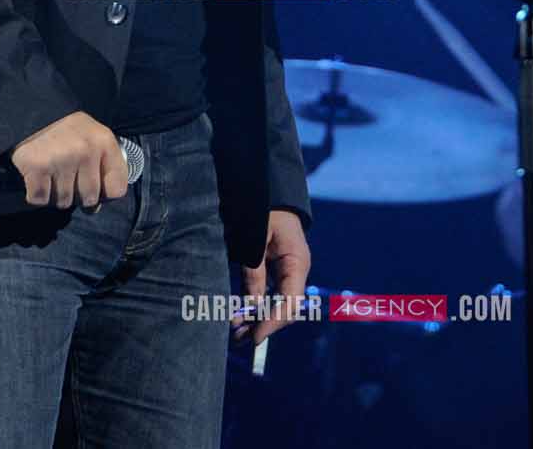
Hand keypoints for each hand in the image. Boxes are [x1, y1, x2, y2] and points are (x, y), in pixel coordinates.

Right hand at [9, 111, 128, 209]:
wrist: (31, 112)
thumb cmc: (66, 130)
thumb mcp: (93, 137)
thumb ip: (101, 168)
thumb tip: (94, 208)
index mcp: (104, 142)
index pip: (117, 188)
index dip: (106, 194)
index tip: (96, 188)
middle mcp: (86, 151)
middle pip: (89, 199)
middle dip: (77, 195)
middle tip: (67, 177)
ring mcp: (61, 160)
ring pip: (63, 202)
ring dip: (55, 194)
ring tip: (52, 173)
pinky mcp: (37, 167)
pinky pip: (40, 199)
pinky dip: (36, 194)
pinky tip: (37, 177)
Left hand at [236, 209, 311, 344]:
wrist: (270, 192)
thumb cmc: (264, 210)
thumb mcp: (256, 239)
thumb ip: (255, 271)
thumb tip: (252, 306)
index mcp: (297, 263)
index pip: (290, 302)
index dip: (273, 322)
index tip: (256, 337)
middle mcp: (294, 272)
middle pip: (283, 308)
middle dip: (263, 325)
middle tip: (239, 340)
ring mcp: (285, 273)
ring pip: (274, 304)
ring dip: (257, 320)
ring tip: (235, 336)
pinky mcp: (273, 272)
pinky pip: (267, 295)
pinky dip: (253, 308)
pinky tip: (238, 319)